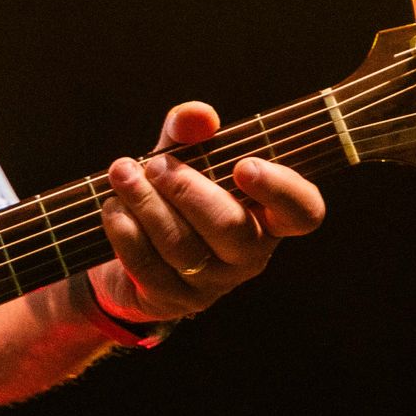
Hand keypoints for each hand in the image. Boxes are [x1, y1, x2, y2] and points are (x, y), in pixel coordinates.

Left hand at [95, 100, 324, 323]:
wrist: (129, 251)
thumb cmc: (171, 197)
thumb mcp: (181, 159)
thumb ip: (189, 135)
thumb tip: (196, 115)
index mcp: (268, 216)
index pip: (302, 211)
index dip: (281, 190)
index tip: (243, 165)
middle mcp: (249, 254)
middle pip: (231, 229)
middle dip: (187, 191)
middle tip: (154, 165)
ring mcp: (213, 283)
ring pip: (184, 248)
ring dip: (147, 205)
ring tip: (122, 175)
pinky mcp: (174, 300)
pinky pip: (150, 267)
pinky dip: (127, 233)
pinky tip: (113, 208)